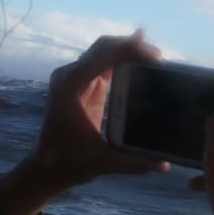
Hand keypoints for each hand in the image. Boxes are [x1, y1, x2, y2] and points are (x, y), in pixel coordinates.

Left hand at [0, 31, 167, 214]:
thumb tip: (165, 164)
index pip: (102, 56)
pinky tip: (141, 61)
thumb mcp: (103, 163)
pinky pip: (103, 63)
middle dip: (131, 46)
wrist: (47, 167)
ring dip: (127, 51)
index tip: (155, 57)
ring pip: (103, 52)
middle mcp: (70, 77)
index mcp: (70, 87)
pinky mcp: (82, 85)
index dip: (129, 50)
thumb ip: (134, 163)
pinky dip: (121, 60)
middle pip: (103, 48)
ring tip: (155, 58)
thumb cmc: (71, 163)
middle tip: (159, 57)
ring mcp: (74, 79)